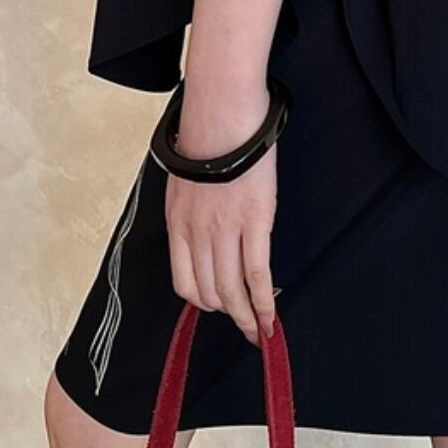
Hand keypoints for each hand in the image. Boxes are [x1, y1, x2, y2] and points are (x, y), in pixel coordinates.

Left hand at [164, 90, 278, 347]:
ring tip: (259, 330)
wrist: (223, 116)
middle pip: (209, 291)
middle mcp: (197, 235)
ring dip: (246, 316)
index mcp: (178, 225)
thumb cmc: (208, 138)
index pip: (184, 280)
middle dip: (228, 313)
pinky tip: (270, 315)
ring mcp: (225, 231)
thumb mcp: (186, 180)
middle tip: (245, 325)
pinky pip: (256, 274)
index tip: (218, 308)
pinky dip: (263, 301)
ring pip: (232, 289)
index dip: (203, 301)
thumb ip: (193, 210)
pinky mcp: (254, 224)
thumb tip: (208, 228)